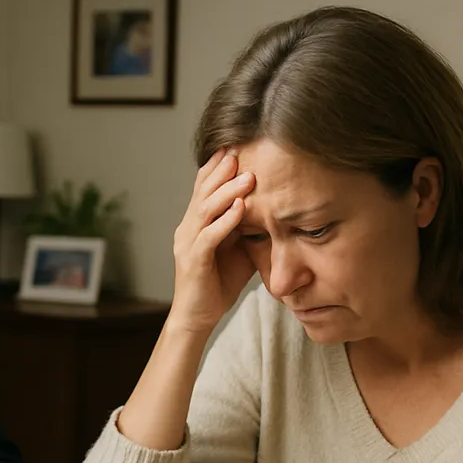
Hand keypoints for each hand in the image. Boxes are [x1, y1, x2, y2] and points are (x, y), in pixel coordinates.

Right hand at [168, 148, 256, 335]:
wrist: (197, 317)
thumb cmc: (218, 284)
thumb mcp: (238, 249)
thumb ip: (248, 228)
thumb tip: (275, 208)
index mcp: (196, 223)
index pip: (204, 187)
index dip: (218, 166)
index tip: (238, 145)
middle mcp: (187, 228)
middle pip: (203, 191)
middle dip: (223, 171)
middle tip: (243, 150)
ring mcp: (188, 244)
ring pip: (205, 209)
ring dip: (228, 191)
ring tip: (249, 177)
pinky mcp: (193, 261)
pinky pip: (209, 236)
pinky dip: (225, 221)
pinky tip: (242, 208)